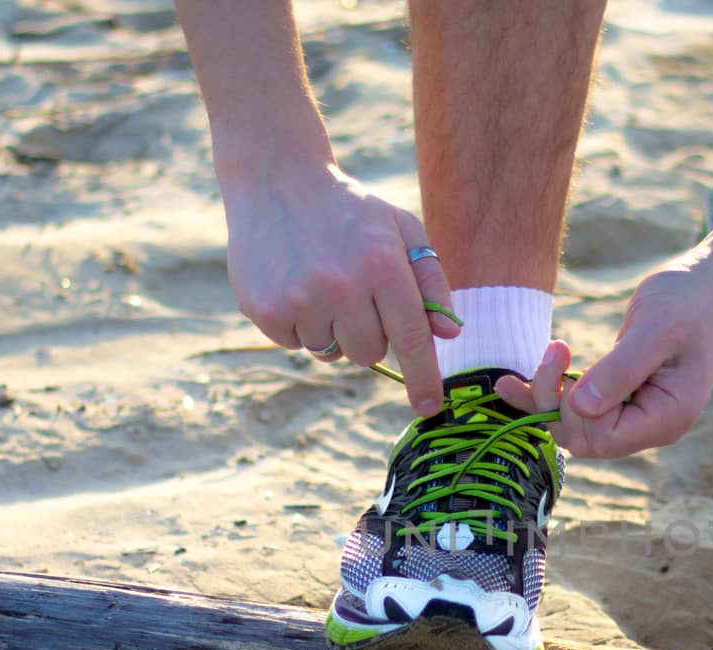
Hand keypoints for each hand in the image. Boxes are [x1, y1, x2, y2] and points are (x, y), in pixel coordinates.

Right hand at [221, 161, 458, 415]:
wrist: (276, 180)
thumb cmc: (350, 211)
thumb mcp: (401, 229)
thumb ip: (430, 280)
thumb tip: (448, 335)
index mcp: (382, 265)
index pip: (411, 339)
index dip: (423, 379)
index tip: (430, 408)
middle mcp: (341, 286)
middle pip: (368, 354)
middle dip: (368, 335)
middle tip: (354, 295)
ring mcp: (299, 300)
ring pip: (330, 352)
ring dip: (330, 328)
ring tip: (320, 282)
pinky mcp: (264, 309)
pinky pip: (294, 343)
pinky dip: (298, 324)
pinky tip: (293, 283)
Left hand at [523, 257, 712, 457]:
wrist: (711, 286)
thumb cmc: (689, 302)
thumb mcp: (656, 329)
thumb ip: (621, 370)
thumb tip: (581, 407)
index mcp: (667, 417)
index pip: (603, 438)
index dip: (575, 409)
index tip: (565, 360)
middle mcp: (651, 426)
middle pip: (585, 439)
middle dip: (555, 403)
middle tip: (554, 350)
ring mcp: (636, 415)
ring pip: (575, 428)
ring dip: (544, 401)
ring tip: (514, 376)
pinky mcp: (621, 398)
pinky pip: (578, 410)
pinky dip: (547, 396)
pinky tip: (515, 383)